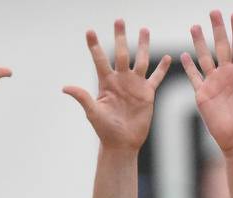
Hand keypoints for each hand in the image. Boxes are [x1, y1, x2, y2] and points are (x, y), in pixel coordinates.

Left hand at [64, 21, 170, 152]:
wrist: (122, 142)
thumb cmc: (105, 129)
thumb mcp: (93, 112)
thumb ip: (82, 97)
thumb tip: (65, 87)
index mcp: (106, 82)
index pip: (100, 59)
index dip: (95, 45)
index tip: (89, 31)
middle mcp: (121, 80)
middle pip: (122, 53)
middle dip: (120, 37)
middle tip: (119, 20)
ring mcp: (134, 85)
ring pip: (140, 60)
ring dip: (143, 46)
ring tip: (144, 30)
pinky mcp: (147, 94)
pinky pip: (156, 78)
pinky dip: (162, 69)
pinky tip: (167, 58)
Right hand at [181, 10, 232, 153]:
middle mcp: (227, 75)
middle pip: (221, 47)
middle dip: (217, 29)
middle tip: (214, 11)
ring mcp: (214, 84)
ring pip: (205, 58)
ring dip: (200, 43)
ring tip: (195, 26)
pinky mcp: (203, 95)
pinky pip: (194, 78)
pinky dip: (188, 67)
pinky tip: (183, 55)